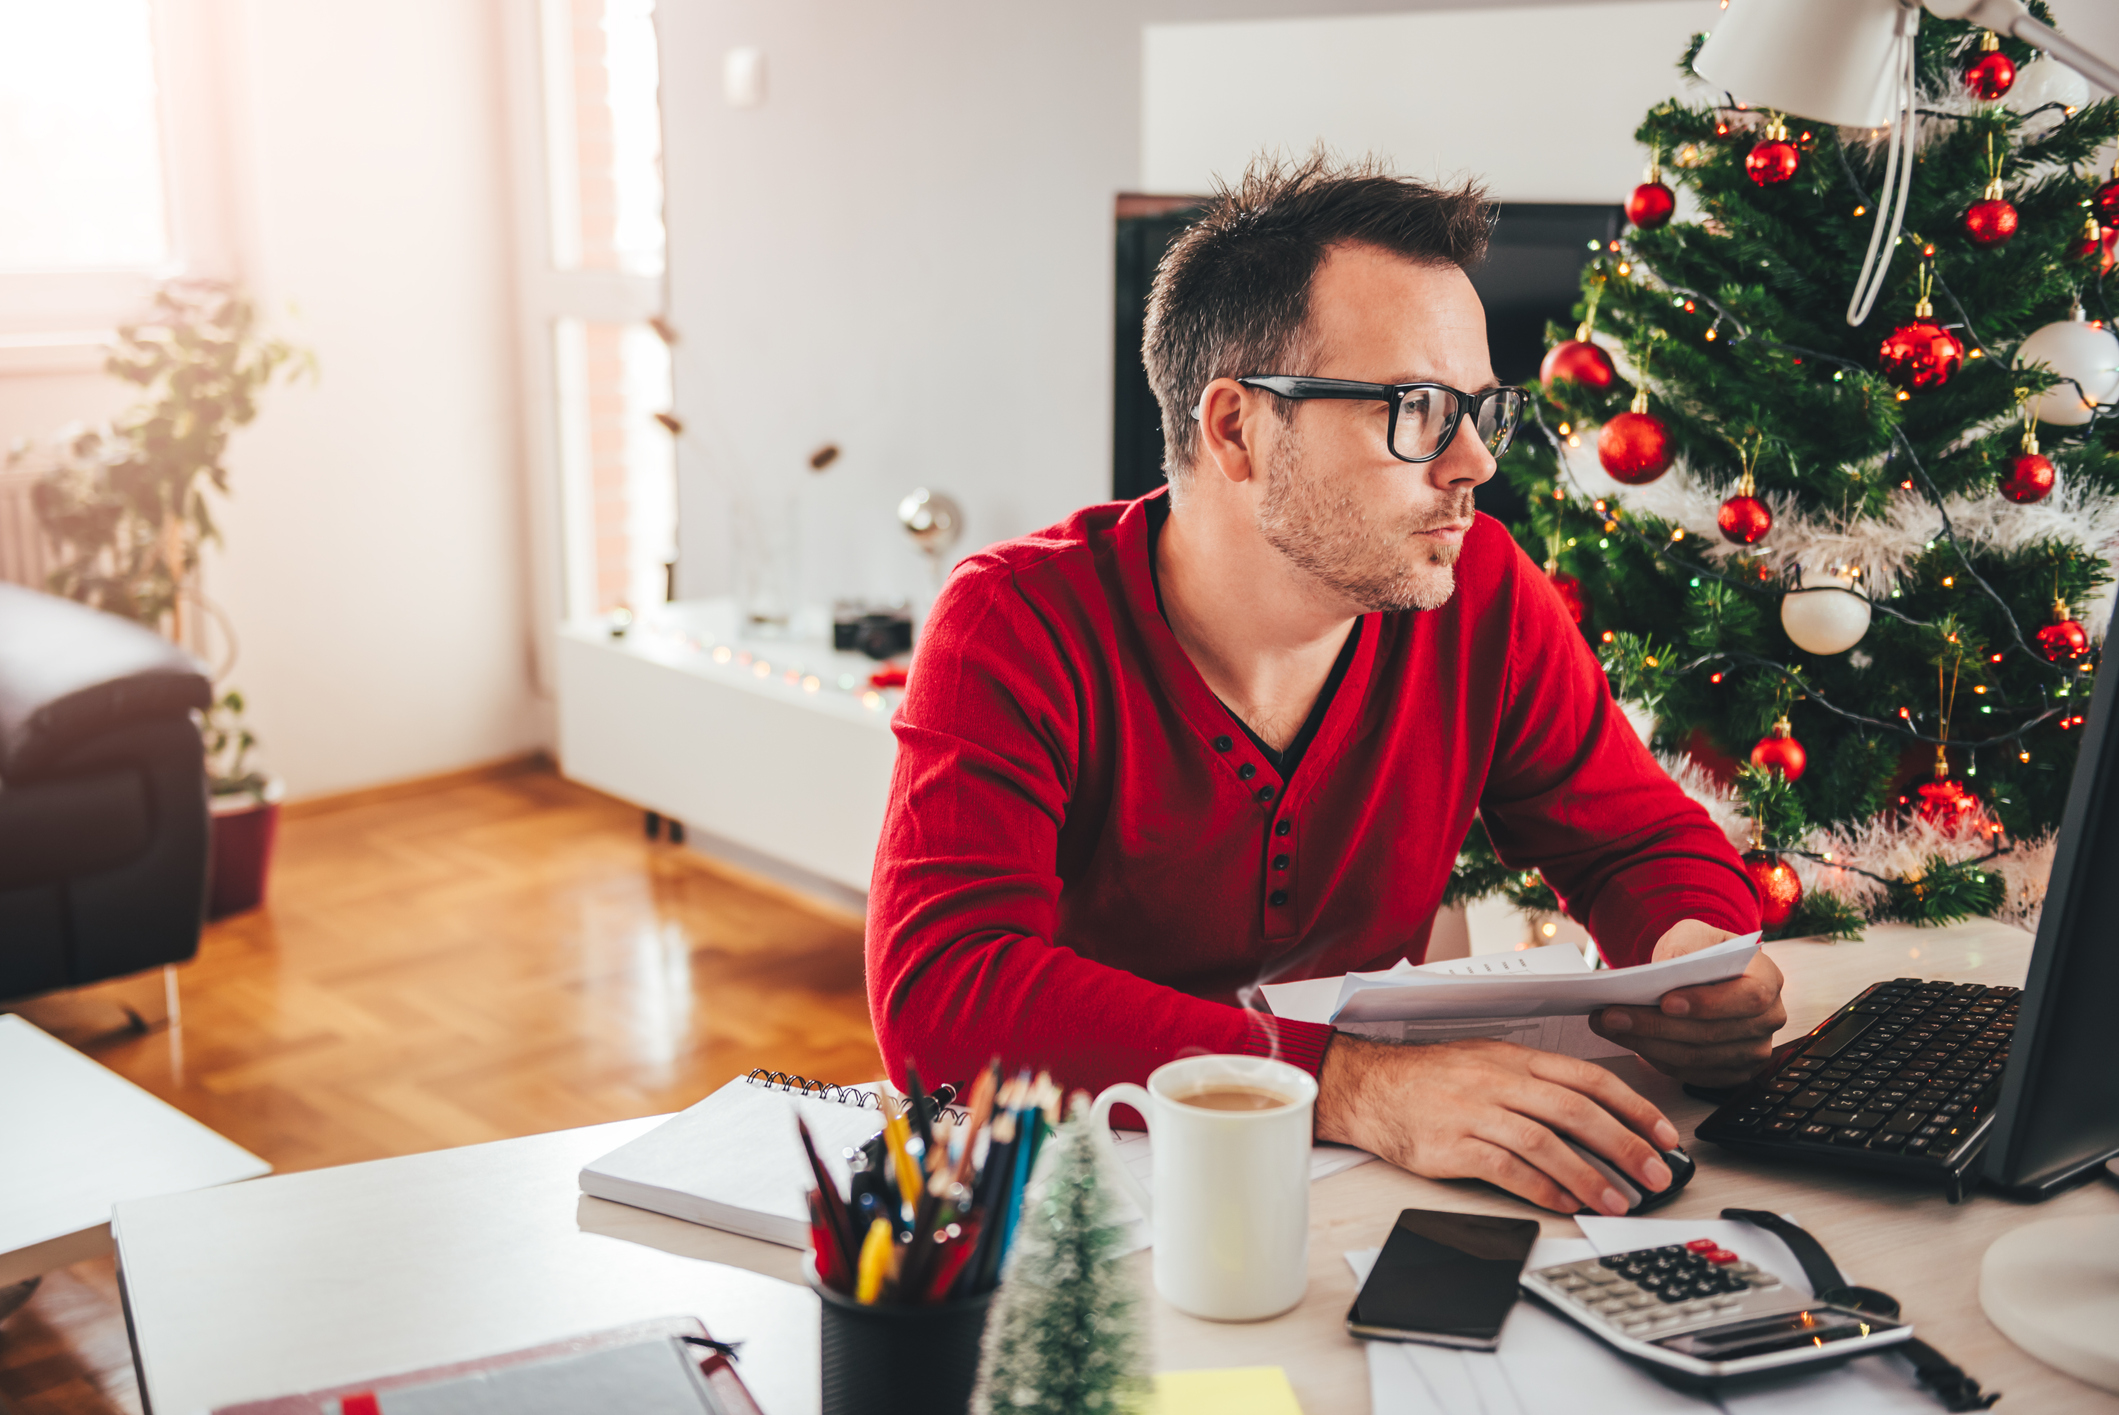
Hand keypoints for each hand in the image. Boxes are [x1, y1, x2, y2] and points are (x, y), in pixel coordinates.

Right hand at [1315, 1033, 1682, 1215]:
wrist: (1369, 1087)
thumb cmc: (1431, 1079)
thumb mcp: (1488, 1062)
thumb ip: (1537, 1083)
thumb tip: (1596, 1115)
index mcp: (1515, 1058)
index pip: (1588, 1079)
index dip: (1633, 1107)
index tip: (1664, 1135)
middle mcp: (1499, 1081)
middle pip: (1575, 1111)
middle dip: (1624, 1146)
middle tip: (1656, 1175)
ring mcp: (1474, 1111)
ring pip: (1544, 1142)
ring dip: (1587, 1176)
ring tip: (1617, 1202)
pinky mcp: (1452, 1145)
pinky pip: (1505, 1169)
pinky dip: (1541, 1189)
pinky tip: (1564, 1204)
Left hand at [1590, 920, 1786, 1086]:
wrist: (1704, 973)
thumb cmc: (1702, 951)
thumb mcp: (1693, 934)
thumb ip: (1684, 946)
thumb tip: (1668, 967)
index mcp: (1769, 980)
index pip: (1748, 998)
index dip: (1707, 1004)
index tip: (1665, 1002)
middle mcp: (1768, 1020)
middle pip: (1713, 1034)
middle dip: (1656, 1026)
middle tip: (1612, 1015)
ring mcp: (1753, 1051)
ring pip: (1696, 1058)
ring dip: (1646, 1044)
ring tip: (1608, 1025)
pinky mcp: (1731, 1072)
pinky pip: (1690, 1073)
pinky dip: (1655, 1058)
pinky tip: (1627, 1040)